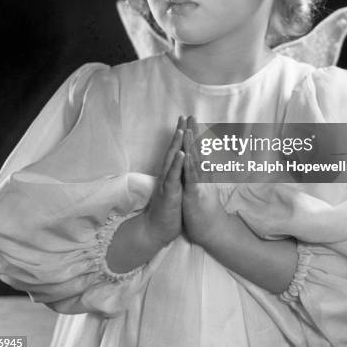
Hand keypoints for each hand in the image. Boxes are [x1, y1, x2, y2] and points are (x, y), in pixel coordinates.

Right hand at [144, 116, 185, 246]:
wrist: (158, 229)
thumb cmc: (170, 209)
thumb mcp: (179, 189)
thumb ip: (180, 176)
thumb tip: (184, 164)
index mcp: (173, 174)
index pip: (178, 151)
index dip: (183, 136)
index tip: (188, 120)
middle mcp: (168, 175)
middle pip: (173, 150)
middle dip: (179, 133)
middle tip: (183, 116)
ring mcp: (167, 184)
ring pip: (171, 161)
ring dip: (176, 145)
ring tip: (182, 130)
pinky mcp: (168, 194)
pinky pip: (172, 177)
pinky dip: (176, 165)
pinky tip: (181, 154)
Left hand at [182, 116, 227, 246]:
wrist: (212, 230)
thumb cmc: (205, 210)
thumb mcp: (203, 188)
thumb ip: (203, 175)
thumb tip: (204, 162)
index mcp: (200, 174)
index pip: (197, 150)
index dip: (194, 134)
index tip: (191, 120)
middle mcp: (202, 176)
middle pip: (198, 150)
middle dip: (194, 132)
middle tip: (192, 115)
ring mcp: (200, 184)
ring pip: (196, 160)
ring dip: (192, 144)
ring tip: (189, 128)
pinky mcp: (195, 194)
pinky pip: (192, 178)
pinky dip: (189, 165)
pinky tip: (186, 155)